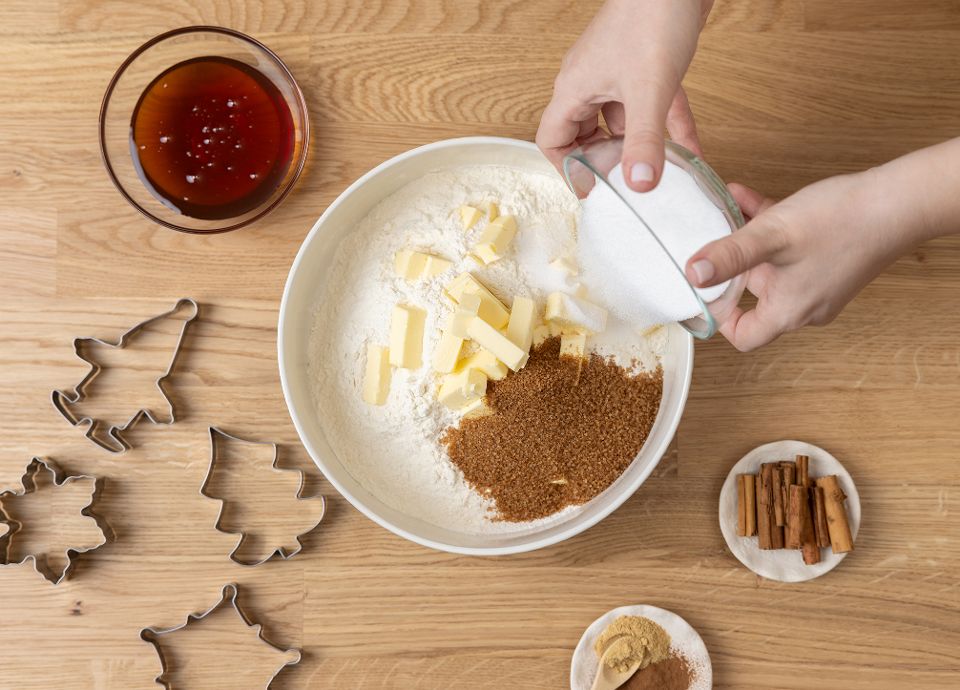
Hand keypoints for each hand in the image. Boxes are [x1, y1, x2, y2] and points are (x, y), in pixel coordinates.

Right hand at [536, 0, 712, 191]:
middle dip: (606, 161)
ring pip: (622, 123)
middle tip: (627, 184)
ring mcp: (618, 73)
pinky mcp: (645, 65)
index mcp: (575, 88)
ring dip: (642, 147)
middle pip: (585, 135)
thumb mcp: (648, 90)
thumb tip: (640, 185)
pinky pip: (651, 106)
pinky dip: (668, 127)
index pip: (552, 140)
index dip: (567, 168)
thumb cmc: (651, 15)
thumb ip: (645, 141)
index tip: (593, 189)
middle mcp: (590, 81)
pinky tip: (690, 149)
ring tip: (662, 175)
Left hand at [684, 173, 927, 350]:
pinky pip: (788, 250)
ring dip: (744, 240)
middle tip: (708, 242)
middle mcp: (804, 305)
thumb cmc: (842, 222)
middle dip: (729, 267)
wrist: (901, 201)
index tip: (705, 290)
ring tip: (724, 211)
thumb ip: (730, 255)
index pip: (744, 336)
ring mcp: (818, 284)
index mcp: (789, 312)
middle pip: (753, 297)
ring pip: (769, 266)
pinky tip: (746, 196)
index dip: (720, 318)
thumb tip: (693, 274)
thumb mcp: (772, 236)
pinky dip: (767, 228)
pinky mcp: (828, 262)